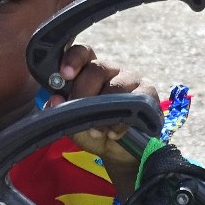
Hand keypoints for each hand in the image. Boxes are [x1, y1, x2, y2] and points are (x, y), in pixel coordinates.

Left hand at [45, 44, 158, 198]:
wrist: (117, 151)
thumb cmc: (91, 129)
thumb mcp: (72, 123)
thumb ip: (61, 110)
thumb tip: (55, 99)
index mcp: (88, 70)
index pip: (82, 53)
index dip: (73, 59)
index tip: (65, 74)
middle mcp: (110, 70)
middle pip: (96, 69)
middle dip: (83, 92)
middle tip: (78, 112)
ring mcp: (131, 80)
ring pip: (116, 86)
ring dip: (103, 110)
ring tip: (96, 130)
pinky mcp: (149, 94)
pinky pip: (137, 101)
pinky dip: (122, 120)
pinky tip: (114, 132)